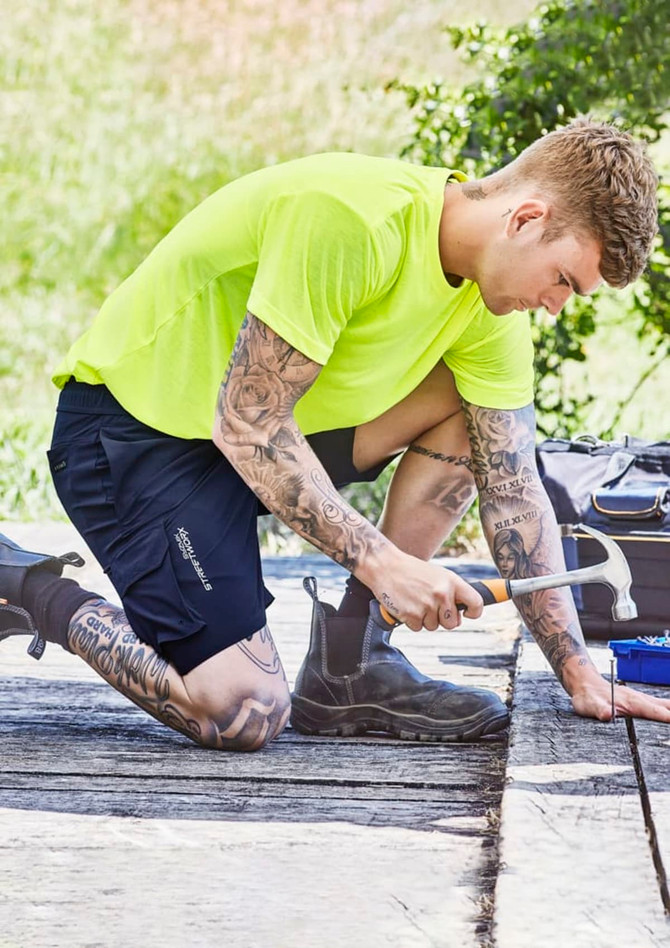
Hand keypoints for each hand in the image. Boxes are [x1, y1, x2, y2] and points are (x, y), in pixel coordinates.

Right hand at [365, 551, 483, 631]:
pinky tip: (406, 605)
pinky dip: (411, 620)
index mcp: (452, 582)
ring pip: (433, 626)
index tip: (466, 614)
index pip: (476, 603)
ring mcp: (427, 606)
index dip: (474, 612)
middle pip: (453, 624)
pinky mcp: (412, 615)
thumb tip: (460, 616)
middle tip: (429, 605)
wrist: (385, 566)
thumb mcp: (437, 575)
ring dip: (425, 619)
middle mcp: (442, 594)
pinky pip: (418, 628)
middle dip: (442, 619)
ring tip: (415, 600)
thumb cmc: (412, 571)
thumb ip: (452, 592)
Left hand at [571, 674, 669, 722]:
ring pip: (667, 705)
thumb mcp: (589, 705)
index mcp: (633, 703)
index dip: (667, 718)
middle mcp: (642, 700)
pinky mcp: (643, 703)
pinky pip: (663, 706)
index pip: (655, 712)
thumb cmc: (588, 697)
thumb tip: (607, 714)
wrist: (586, 685)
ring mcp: (643, 701)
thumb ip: (598, 710)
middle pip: (667, 708)